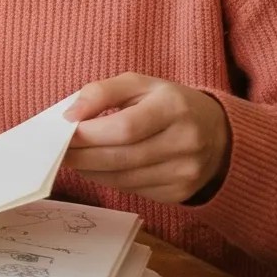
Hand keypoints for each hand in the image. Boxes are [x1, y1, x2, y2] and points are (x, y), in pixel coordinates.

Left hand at [62, 74, 230, 203]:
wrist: (218, 134)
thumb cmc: (168, 104)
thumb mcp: (139, 84)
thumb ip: (101, 92)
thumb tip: (70, 115)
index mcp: (175, 108)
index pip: (124, 127)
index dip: (89, 133)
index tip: (64, 131)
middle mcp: (186, 142)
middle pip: (121, 157)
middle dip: (82, 156)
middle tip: (58, 151)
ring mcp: (186, 171)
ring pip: (123, 179)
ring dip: (91, 171)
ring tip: (74, 159)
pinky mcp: (181, 192)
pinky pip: (133, 190)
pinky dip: (109, 180)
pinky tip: (99, 168)